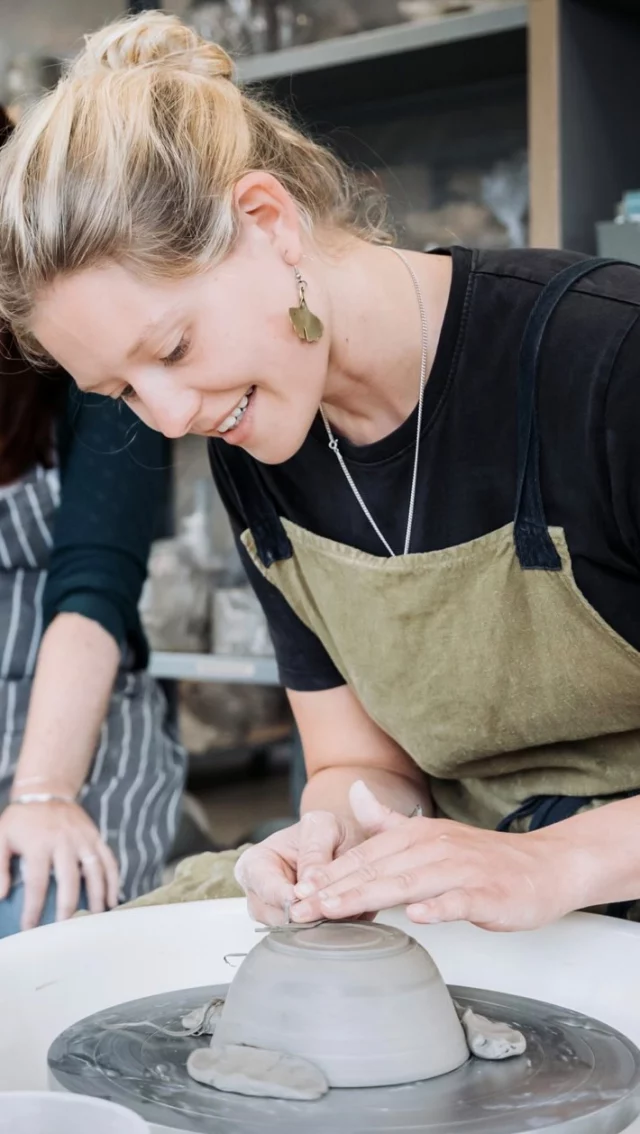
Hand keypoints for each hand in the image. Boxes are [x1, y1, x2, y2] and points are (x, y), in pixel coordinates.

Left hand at [0, 800, 119, 929]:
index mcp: (40, 843)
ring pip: (95, 870)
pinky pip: (109, 860)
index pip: (37, 882)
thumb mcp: (1, 836)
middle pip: (69, 879)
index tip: (30, 926)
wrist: (48, 790)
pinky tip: (113, 899)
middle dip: (68, 906)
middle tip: (65, 928)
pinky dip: (113, 880)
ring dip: (97, 895)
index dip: (34, 907)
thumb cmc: (22, 819)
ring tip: (94, 918)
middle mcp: (64, 841)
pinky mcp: (96, 837)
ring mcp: (83, 839)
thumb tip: (1, 895)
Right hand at [235, 808, 368, 925]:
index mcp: (254, 864)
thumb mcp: (323, 826)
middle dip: (306, 914)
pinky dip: (327, 928)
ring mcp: (275, 913)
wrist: (340, 840)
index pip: (265, 889)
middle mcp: (259, 893)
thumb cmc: (324, 830)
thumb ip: (314, 852)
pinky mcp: (296, 926)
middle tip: (333, 907)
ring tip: (342, 908)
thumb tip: (305, 887)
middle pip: (276, 917)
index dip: (286, 897)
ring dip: (318, 923)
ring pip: (292, 932)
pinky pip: (308, 936)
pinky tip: (343, 916)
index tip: (306, 899)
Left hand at [291, 782, 581, 931]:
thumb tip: (355, 791)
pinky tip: (420, 917)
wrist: (545, 867)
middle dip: (335, 890)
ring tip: (336, 910)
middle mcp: (436, 848)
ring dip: (370, 896)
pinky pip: (460, 900)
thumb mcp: (431, 837)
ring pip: (409, 884)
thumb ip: (389, 822)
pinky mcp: (488, 893)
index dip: (328, 875)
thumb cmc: (485, 860)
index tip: (296, 892)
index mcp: (418, 836)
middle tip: (300, 908)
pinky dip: (440, 907)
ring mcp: (462, 870)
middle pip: (378, 871)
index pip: (365, 857)